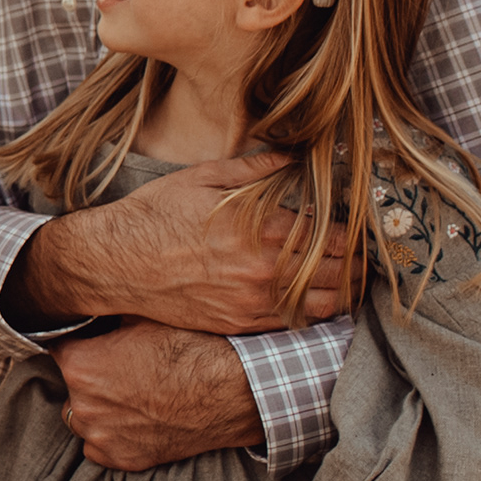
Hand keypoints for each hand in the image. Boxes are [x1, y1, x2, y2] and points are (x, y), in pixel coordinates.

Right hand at [23, 155, 353, 334]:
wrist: (116, 263)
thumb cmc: (155, 216)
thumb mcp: (201, 177)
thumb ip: (253, 169)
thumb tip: (291, 155)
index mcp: (260, 228)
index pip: (334, 237)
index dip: (354, 236)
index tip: (358, 231)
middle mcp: (263, 269)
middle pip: (336, 274)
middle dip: (356, 267)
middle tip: (364, 260)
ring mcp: (252, 301)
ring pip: (322, 304)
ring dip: (343, 294)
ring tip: (350, 283)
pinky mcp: (238, 324)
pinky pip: (292, 324)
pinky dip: (313, 314)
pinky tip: (317, 303)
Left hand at [53, 321, 261, 473]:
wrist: (232, 390)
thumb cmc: (191, 349)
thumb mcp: (143, 317)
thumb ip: (107, 319)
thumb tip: (94, 308)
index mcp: (79, 364)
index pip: (58, 349)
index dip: (78, 343)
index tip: (92, 342)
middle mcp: (82, 403)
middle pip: (71, 386)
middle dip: (88, 377)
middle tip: (121, 369)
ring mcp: (101, 436)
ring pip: (83, 418)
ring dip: (98, 408)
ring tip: (132, 395)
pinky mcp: (122, 459)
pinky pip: (100, 447)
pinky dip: (112, 436)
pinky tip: (138, 420)